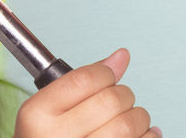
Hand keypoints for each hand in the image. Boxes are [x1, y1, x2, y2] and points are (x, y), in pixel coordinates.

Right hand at [14, 48, 160, 137]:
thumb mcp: (50, 109)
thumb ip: (83, 80)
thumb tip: (121, 56)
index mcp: (37, 115)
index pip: (85, 78)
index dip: (105, 73)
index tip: (107, 77)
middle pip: (111, 99)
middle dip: (123, 95)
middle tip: (118, 102)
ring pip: (129, 124)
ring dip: (138, 117)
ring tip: (130, 120)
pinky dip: (148, 136)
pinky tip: (140, 135)